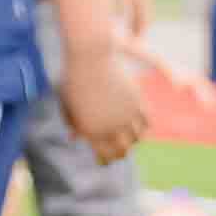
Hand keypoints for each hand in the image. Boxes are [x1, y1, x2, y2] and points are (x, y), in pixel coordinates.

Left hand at [57, 40, 148, 163]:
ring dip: (134, 139)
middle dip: (121, 152)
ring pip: (137, 138)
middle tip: (120, 150)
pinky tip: (140, 124)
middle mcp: (110, 128)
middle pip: (123, 151)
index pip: (104, 156)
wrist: (89, 56)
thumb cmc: (74, 78)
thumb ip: (72, 122)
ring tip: (129, 137)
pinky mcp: (137, 102)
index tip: (106, 158)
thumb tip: (74, 138)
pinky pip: (147, 122)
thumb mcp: (68, 103)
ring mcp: (125, 116)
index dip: (106, 159)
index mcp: (91, 131)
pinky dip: (144, 125)